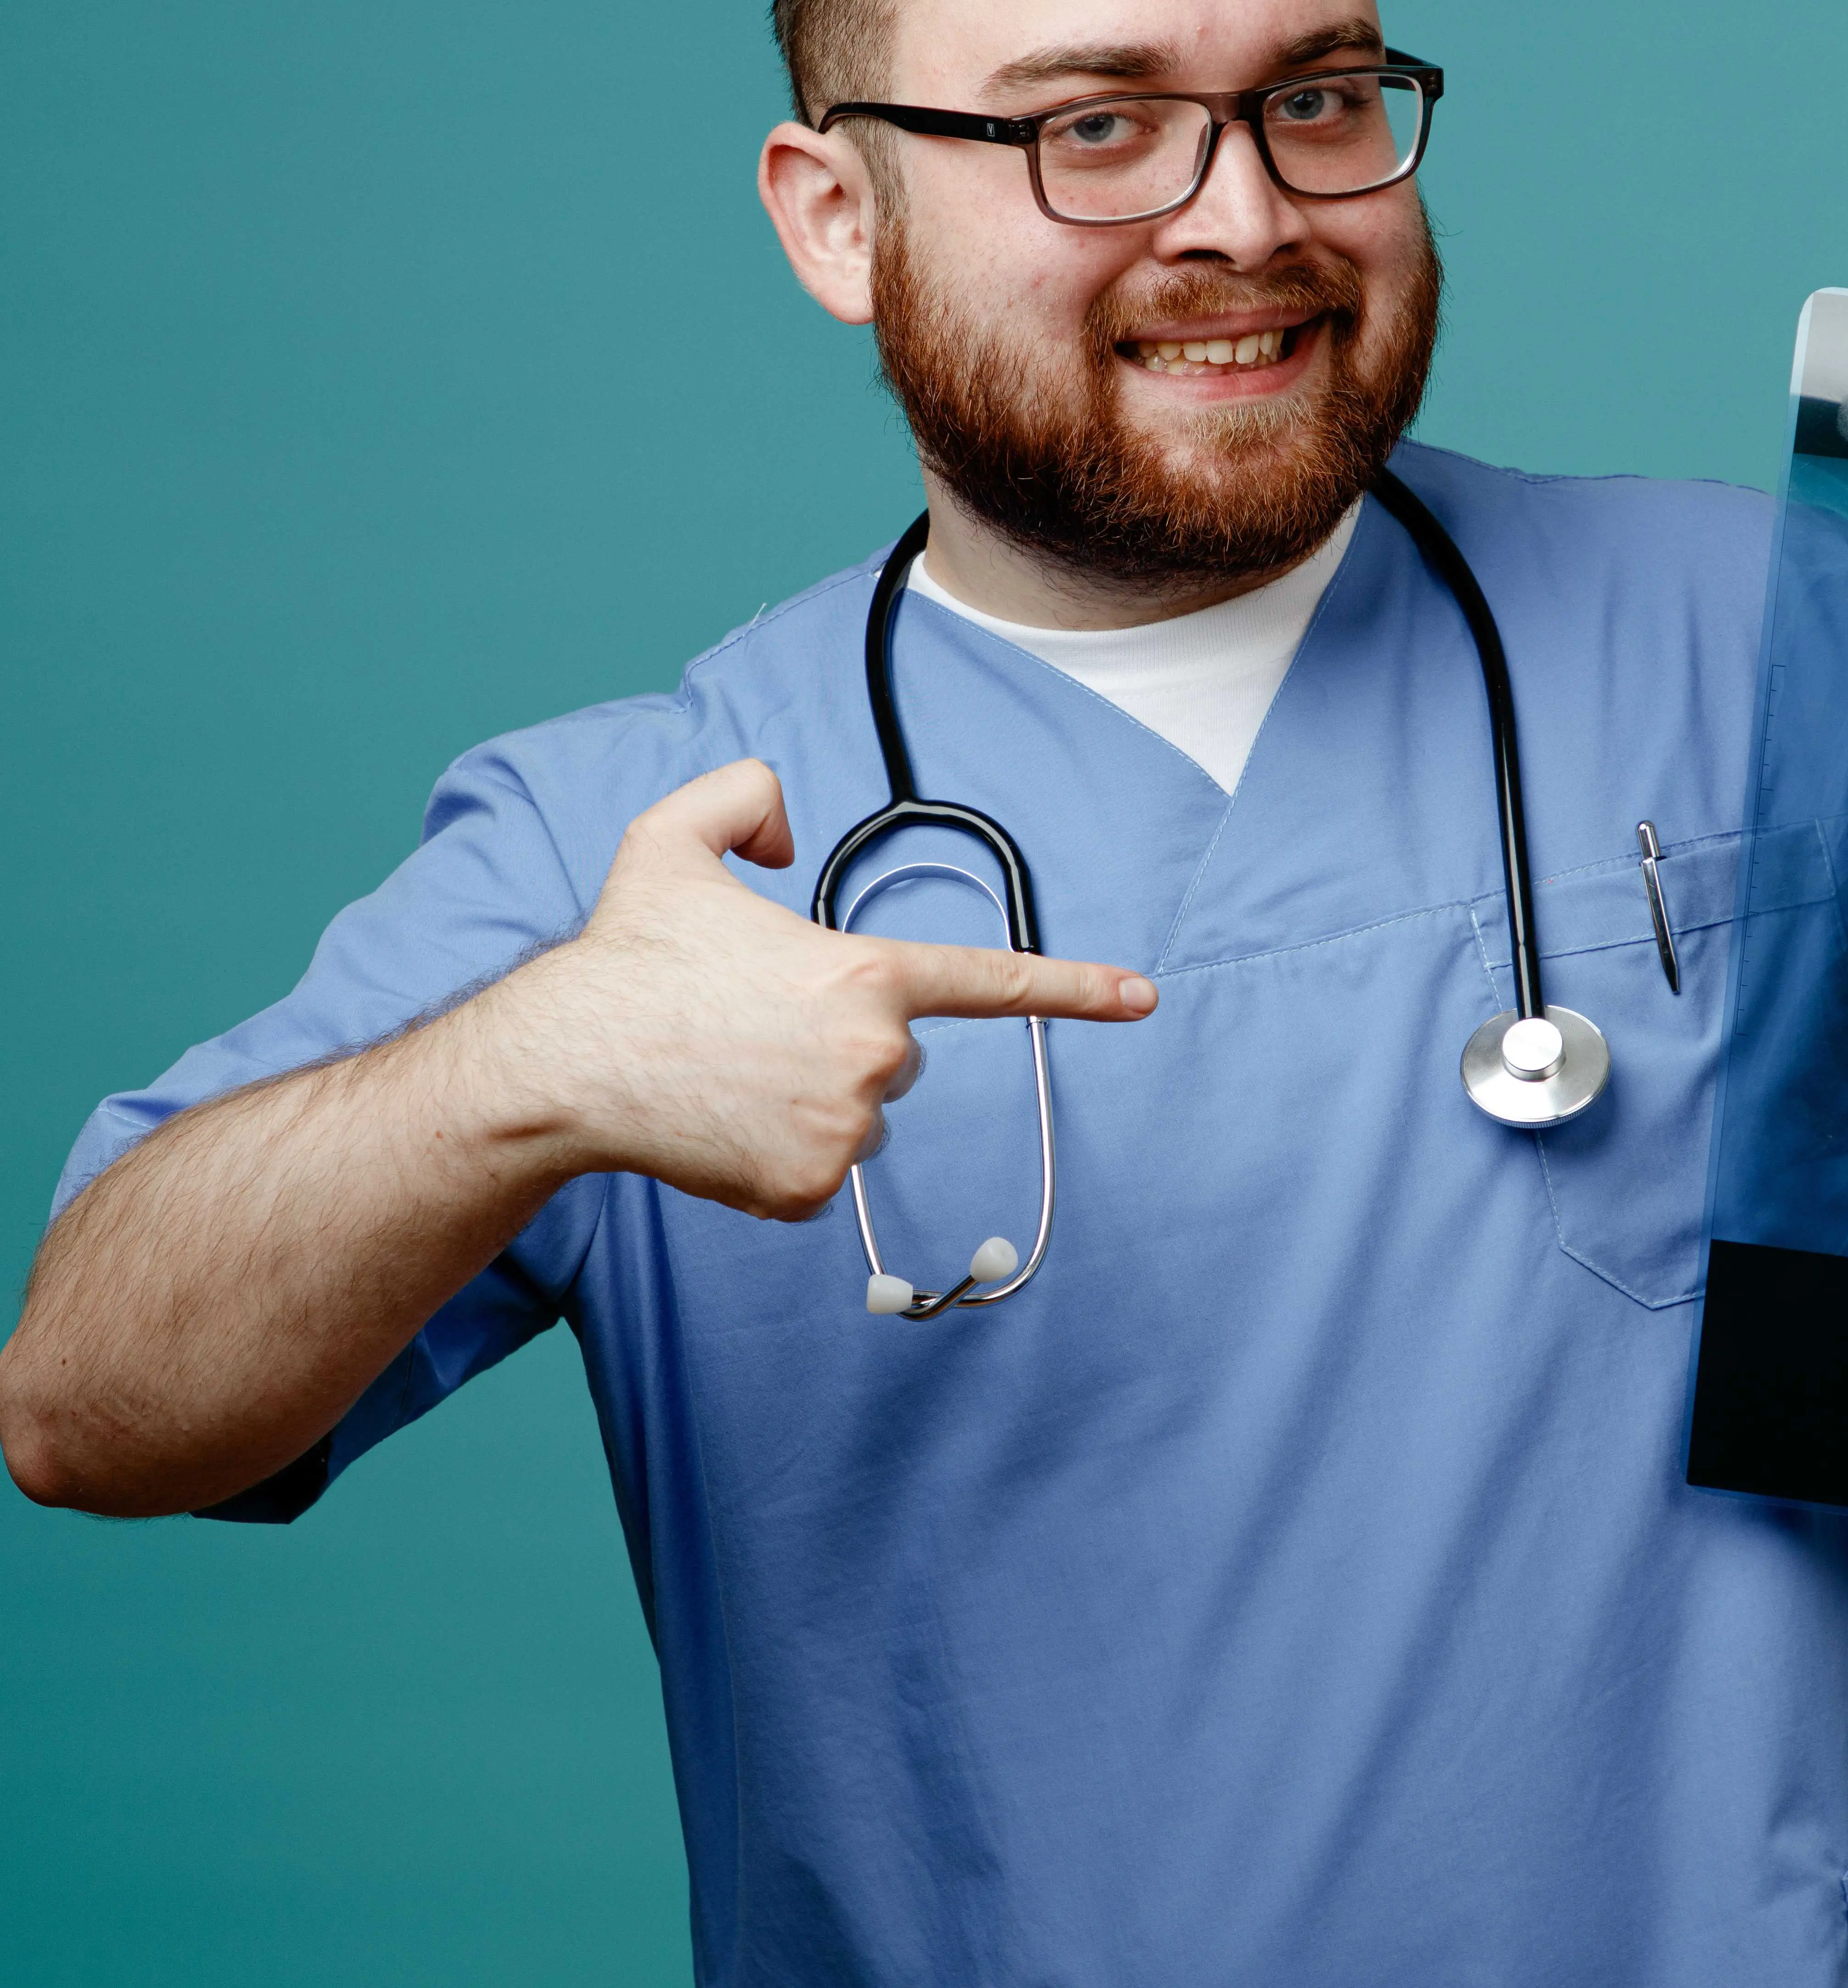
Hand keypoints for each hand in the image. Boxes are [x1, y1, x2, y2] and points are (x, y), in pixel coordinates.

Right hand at [510, 758, 1154, 1219]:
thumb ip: (748, 797)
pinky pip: (819, 1171)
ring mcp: (845, 1131)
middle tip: (754, 1027)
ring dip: (809, 1098)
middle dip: (841, 1041)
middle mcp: (875, 1056)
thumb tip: (791, 837)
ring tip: (730, 1072)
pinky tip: (721, 1122)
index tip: (1142, 997)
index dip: (1076, 987)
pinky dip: (778, 1153)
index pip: (993, 979)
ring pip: (859, 1113)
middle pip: (895, 1053)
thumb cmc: (626, 955)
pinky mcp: (809, 1190)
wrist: (565, 1065)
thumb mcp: (677, 836)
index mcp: (866, 974)